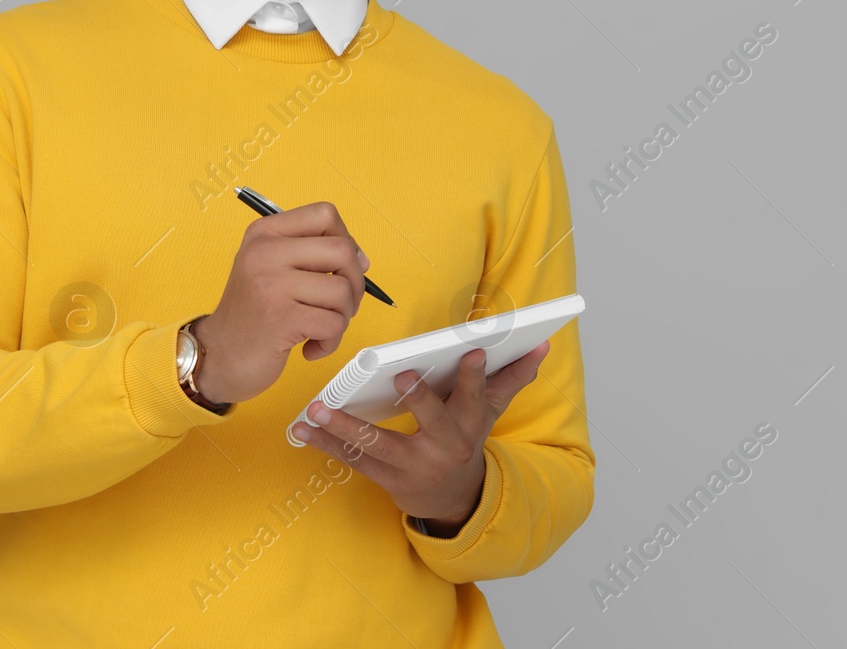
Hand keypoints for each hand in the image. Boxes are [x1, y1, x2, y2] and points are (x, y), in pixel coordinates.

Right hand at [196, 202, 371, 404]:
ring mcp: (271, 284)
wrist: (218, 356)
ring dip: (343, 317)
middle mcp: (265, 252)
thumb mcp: (271, 269)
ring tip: (321, 328)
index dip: (346, 240)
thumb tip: (362, 260)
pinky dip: (331, 341)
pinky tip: (311, 346)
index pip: (324, 214)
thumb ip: (311, 256)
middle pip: (342, 250)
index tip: (341, 267)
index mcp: (264, 233)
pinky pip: (333, 324)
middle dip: (354, 282)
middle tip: (340, 304)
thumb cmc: (252, 314)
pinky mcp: (280, 318)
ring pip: (342, 291)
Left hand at [288, 339, 552, 534]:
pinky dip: (326, 444)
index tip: (470, 352)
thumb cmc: (466, 440)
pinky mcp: (385, 478)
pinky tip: (304, 428)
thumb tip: (542, 346)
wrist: (454, 500)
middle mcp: (443, 447)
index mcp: (469, 426)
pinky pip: (353, 460)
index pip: (475, 398)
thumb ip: (512, 378)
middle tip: (399, 377)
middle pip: (432, 421)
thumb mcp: (491, 412)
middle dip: (418, 399)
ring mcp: (412, 466)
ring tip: (318, 409)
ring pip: (378, 443)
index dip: (474, 377)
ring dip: (344, 427)